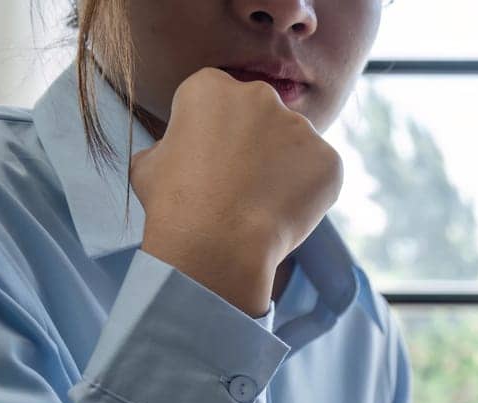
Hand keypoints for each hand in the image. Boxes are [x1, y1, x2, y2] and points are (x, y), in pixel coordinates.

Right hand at [131, 68, 342, 315]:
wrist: (217, 242)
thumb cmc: (174, 204)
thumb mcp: (148, 162)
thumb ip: (171, 145)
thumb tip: (176, 152)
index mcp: (210, 86)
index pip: (219, 101)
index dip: (215, 133)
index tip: (211, 160)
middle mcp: (260, 95)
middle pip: (261, 116)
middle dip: (255, 143)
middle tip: (241, 183)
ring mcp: (300, 126)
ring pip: (295, 144)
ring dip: (284, 166)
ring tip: (262, 202)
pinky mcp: (329, 159)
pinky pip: (321, 172)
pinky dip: (310, 190)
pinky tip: (285, 211)